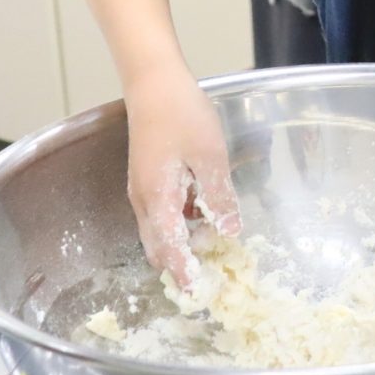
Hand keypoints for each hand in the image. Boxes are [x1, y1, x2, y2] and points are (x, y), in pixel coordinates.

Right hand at [124, 67, 241, 287]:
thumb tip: (231, 230)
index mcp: (156, 198)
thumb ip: (219, 195)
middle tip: (215, 266)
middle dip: (183, 260)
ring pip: (161, 228)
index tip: (198, 292)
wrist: (153, 82)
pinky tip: (206, 205)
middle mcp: (143, 199)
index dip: (183, 273)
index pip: (168, 249)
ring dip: (185, 237)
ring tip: (218, 233)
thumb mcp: (209, 155)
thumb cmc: (181, 113)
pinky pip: (164, 210)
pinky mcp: (149, 177)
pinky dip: (182, 217)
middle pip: (159, 245)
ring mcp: (143, 188)